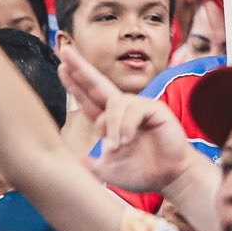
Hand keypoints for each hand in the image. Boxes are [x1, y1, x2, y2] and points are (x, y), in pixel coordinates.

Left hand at [61, 49, 193, 193]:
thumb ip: (89, 164)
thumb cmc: (142, 173)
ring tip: (116, 146)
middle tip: (65, 52)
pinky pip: (134, 109)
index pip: (89, 99)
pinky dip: (127, 125)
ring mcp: (139, 107)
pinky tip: (127, 140)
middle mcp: (123, 110)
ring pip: (115, 103)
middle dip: (81, 68)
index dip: (75, 84)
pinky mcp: (155, 109)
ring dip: (112, 125)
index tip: (61, 67)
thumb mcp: (107, 170)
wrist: (169, 178)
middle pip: (98, 84)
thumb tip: (70, 160)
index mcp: (111, 121)